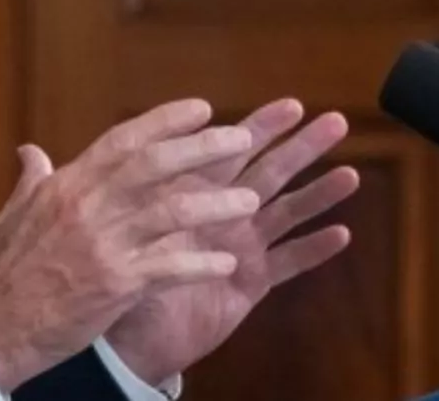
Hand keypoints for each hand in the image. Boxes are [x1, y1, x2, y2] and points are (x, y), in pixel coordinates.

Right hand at [0, 99, 264, 392]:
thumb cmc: (0, 273)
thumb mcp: (10, 217)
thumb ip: (31, 181)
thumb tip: (30, 151)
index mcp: (67, 186)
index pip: (123, 140)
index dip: (164, 121)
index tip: (201, 108)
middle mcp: (89, 207)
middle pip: (154, 165)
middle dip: (202, 149)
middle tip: (242, 138)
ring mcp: (105, 246)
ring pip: (171, 213)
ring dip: (215, 206)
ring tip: (250, 202)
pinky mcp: (116, 286)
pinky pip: (169, 267)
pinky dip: (199, 263)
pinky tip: (226, 262)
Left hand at [101, 99, 360, 385]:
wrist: (126, 335)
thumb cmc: (119, 273)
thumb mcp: (119, 223)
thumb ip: (126, 187)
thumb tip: (88, 145)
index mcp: (191, 192)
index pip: (230, 150)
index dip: (260, 127)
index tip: (291, 104)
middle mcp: (221, 213)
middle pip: (268, 172)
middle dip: (300, 147)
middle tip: (334, 120)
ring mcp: (240, 246)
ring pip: (286, 212)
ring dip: (318, 193)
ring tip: (350, 174)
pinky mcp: (250, 283)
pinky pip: (287, 264)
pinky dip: (313, 250)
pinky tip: (341, 233)